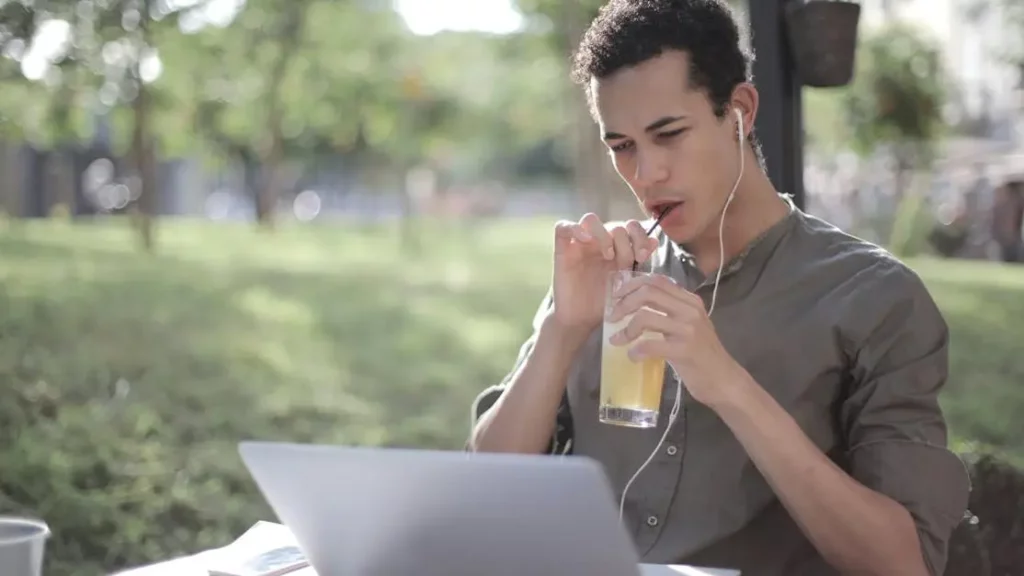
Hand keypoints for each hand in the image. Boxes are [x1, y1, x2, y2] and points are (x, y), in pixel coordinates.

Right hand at [550, 214, 659, 333]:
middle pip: (614, 224)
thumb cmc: (605, 303)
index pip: (631, 227)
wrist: (582, 321)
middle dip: (625, 241)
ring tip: (608, 255)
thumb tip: (655, 242)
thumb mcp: (627, 283)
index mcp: (617, 248)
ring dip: (604, 234)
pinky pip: (563, 227)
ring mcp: (580, 245)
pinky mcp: (562, 250)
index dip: (640, 236)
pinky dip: (575, 228)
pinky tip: (586, 240)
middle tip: (626, 262)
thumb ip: (638, 262)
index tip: (643, 256)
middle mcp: (599, 243)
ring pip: (590, 219)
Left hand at [605, 273, 746, 407]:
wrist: (723, 380)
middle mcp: (690, 310)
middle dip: (624, 303)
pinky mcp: (685, 350)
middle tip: (612, 317)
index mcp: (690, 300)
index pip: (656, 281)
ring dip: (625, 329)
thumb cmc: (701, 354)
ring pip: (646, 317)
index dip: (632, 284)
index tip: (617, 296)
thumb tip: (634, 303)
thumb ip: (669, 311)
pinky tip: (633, 356)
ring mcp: (689, 329)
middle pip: (648, 293)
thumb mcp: (688, 325)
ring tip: (617, 340)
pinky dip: (636, 350)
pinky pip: (650, 344)